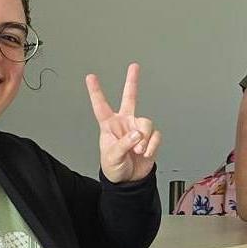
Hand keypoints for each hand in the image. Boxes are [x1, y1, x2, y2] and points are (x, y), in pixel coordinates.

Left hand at [85, 64, 161, 182]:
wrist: (129, 181)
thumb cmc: (114, 168)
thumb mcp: (112, 157)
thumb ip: (123, 144)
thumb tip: (137, 134)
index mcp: (110, 125)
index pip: (101, 106)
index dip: (96, 92)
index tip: (90, 78)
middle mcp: (125, 123)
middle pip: (130, 98)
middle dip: (132, 82)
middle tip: (134, 67)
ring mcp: (138, 129)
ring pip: (146, 123)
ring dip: (144, 139)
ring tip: (139, 150)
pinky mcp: (150, 138)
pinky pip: (155, 136)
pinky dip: (152, 146)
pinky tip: (146, 153)